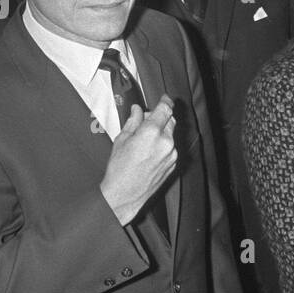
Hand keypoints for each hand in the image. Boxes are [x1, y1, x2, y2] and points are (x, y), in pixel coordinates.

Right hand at [99, 97, 177, 225]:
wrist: (125, 194)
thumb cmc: (120, 169)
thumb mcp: (122, 140)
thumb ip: (133, 122)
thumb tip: (137, 110)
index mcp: (152, 133)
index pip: (165, 109)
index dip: (165, 101)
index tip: (164, 98)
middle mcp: (166, 142)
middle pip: (170, 120)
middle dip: (160, 117)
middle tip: (145, 121)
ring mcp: (172, 154)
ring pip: (171, 134)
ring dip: (162, 131)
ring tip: (144, 140)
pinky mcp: (174, 163)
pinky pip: (171, 147)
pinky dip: (163, 144)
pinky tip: (149, 152)